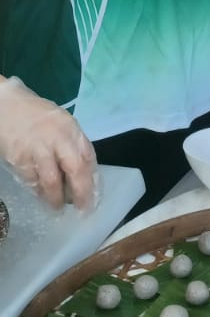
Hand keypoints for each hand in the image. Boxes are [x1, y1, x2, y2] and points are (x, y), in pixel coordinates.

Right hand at [0, 77, 97, 209]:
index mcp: (71, 128)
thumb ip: (72, 145)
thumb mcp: (62, 124)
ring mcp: (37, 148)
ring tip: (57, 207)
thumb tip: (85, 174)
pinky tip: (40, 194)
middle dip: (81, 193)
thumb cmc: (37, 117)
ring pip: (51, 181)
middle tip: (82, 209)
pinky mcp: (19, 158)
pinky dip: (37, 191)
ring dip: (56, 198)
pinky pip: (31, 181)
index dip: (92, 179)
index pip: (88, 157)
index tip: (93, 196)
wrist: (6, 106)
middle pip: (75, 170)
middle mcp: (58, 137)